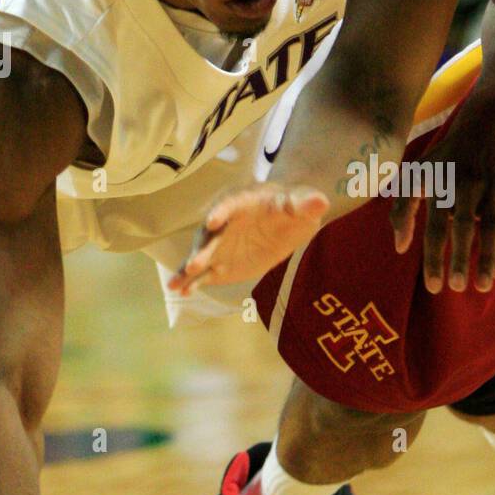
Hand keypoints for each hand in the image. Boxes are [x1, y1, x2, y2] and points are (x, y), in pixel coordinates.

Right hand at [169, 183, 328, 293]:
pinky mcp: (221, 263)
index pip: (230, 205)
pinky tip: (182, 292)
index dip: (222, 211)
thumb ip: (305, 204)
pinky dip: (193, 282)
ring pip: (201, 256)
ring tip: (175, 285)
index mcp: (243, 202)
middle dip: (201, 250)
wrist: (287, 219)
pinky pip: (204, 273)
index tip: (213, 221)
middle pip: (210, 235)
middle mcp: (225, 223)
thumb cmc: (294, 206)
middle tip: (193, 265)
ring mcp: (220, 244)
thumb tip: (319, 201)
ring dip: (188, 270)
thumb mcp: (302, 204)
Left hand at [390, 115, 494, 293]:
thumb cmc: (444, 162)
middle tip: (458, 288)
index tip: (434, 286)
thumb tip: (400, 248)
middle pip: (464, 228)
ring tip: (482, 286)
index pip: (436, 228)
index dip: (434, 259)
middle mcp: (467, 187)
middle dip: (462, 260)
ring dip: (488, 259)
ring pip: (493, 229)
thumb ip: (402, 210)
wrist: (486, 131)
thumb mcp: (416, 175)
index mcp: (440, 186)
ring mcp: (494, 191)